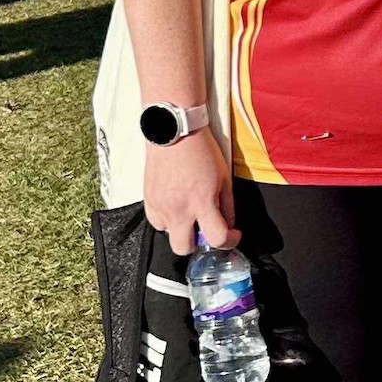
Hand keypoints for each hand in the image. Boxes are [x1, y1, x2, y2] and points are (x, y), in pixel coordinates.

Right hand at [144, 129, 237, 255]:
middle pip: (184, 249)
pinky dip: (167, 219)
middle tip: (205, 229)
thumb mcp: (224, 177)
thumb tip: (228, 223)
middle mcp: (179, 209)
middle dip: (197, 244)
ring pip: (169, 235)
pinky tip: (174, 206)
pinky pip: (156, 221)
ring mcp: (161, 206)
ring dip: (181, 230)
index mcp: (201, 203)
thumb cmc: (200, 150)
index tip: (232, 235)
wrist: (175, 132)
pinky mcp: (148, 199)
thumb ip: (227, 205)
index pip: (217, 239)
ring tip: (188, 213)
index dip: (229, 241)